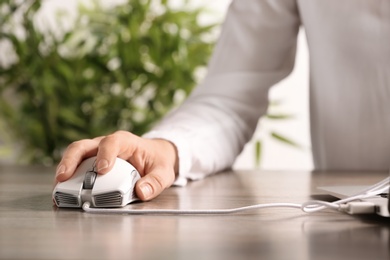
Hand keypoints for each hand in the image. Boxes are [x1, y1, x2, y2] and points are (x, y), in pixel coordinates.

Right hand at [54, 131, 178, 200]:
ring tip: (58, 186)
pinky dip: (68, 177)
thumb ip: (155, 182)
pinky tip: (63, 190)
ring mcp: (96, 152)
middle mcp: (107, 144)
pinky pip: (76, 166)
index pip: (112, 142)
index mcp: (126, 141)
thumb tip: (142, 192)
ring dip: (65, 168)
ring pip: (76, 154)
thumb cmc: (157, 161)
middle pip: (84, 146)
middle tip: (64, 177)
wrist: (155, 156)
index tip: (102, 170)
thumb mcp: (164, 172)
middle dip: (71, 160)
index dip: (105, 154)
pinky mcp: (91, 162)